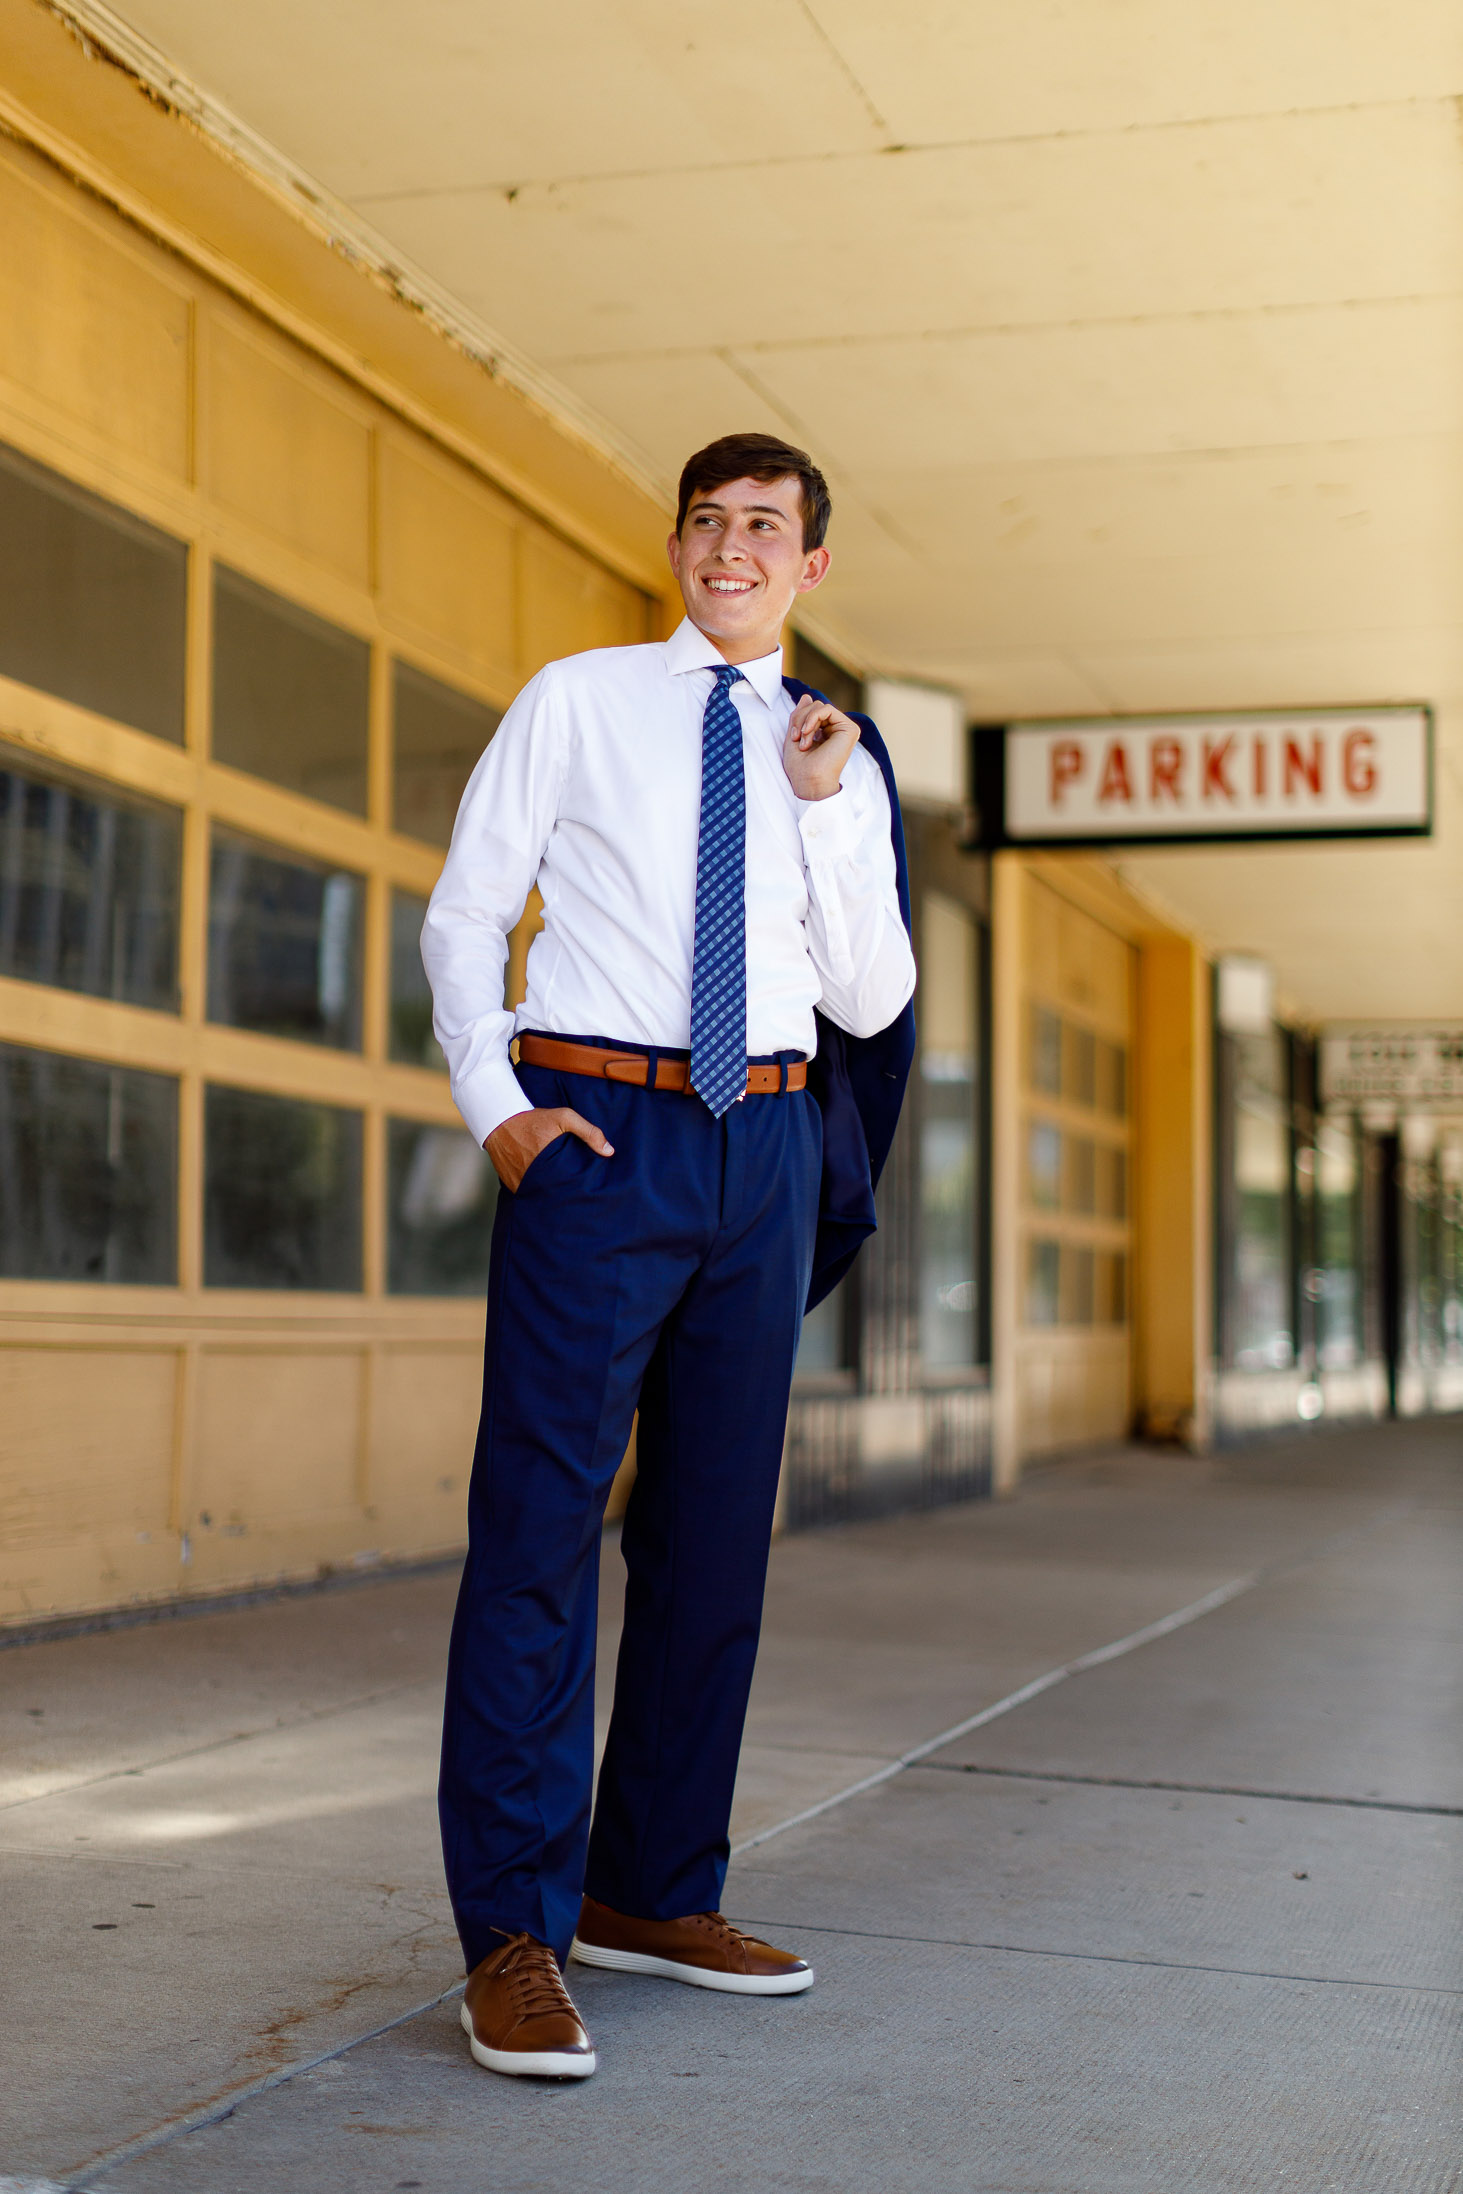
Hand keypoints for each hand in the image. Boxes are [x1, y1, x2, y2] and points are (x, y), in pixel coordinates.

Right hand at [485, 1106, 613, 1191]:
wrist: (499, 1120)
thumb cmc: (534, 1119)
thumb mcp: (564, 1117)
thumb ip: (588, 1132)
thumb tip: (609, 1152)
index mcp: (550, 1165)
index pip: (572, 1186)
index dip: (581, 1188)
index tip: (590, 1189)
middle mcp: (535, 1178)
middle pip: (558, 1195)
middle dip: (568, 1195)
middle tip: (580, 1196)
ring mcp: (521, 1184)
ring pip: (543, 1196)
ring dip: (552, 1195)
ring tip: (563, 1194)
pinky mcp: (512, 1186)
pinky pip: (528, 1194)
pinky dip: (537, 1192)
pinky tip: (546, 1189)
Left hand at [783, 696, 858, 801]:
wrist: (808, 782)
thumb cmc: (800, 767)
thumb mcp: (794, 735)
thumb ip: (800, 716)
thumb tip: (807, 696)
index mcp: (825, 732)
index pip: (811, 710)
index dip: (798, 717)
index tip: (792, 737)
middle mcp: (837, 730)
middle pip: (815, 706)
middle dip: (800, 718)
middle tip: (795, 738)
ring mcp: (844, 730)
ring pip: (819, 706)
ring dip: (804, 721)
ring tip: (802, 740)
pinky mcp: (849, 729)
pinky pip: (827, 709)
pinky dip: (812, 717)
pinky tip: (807, 733)